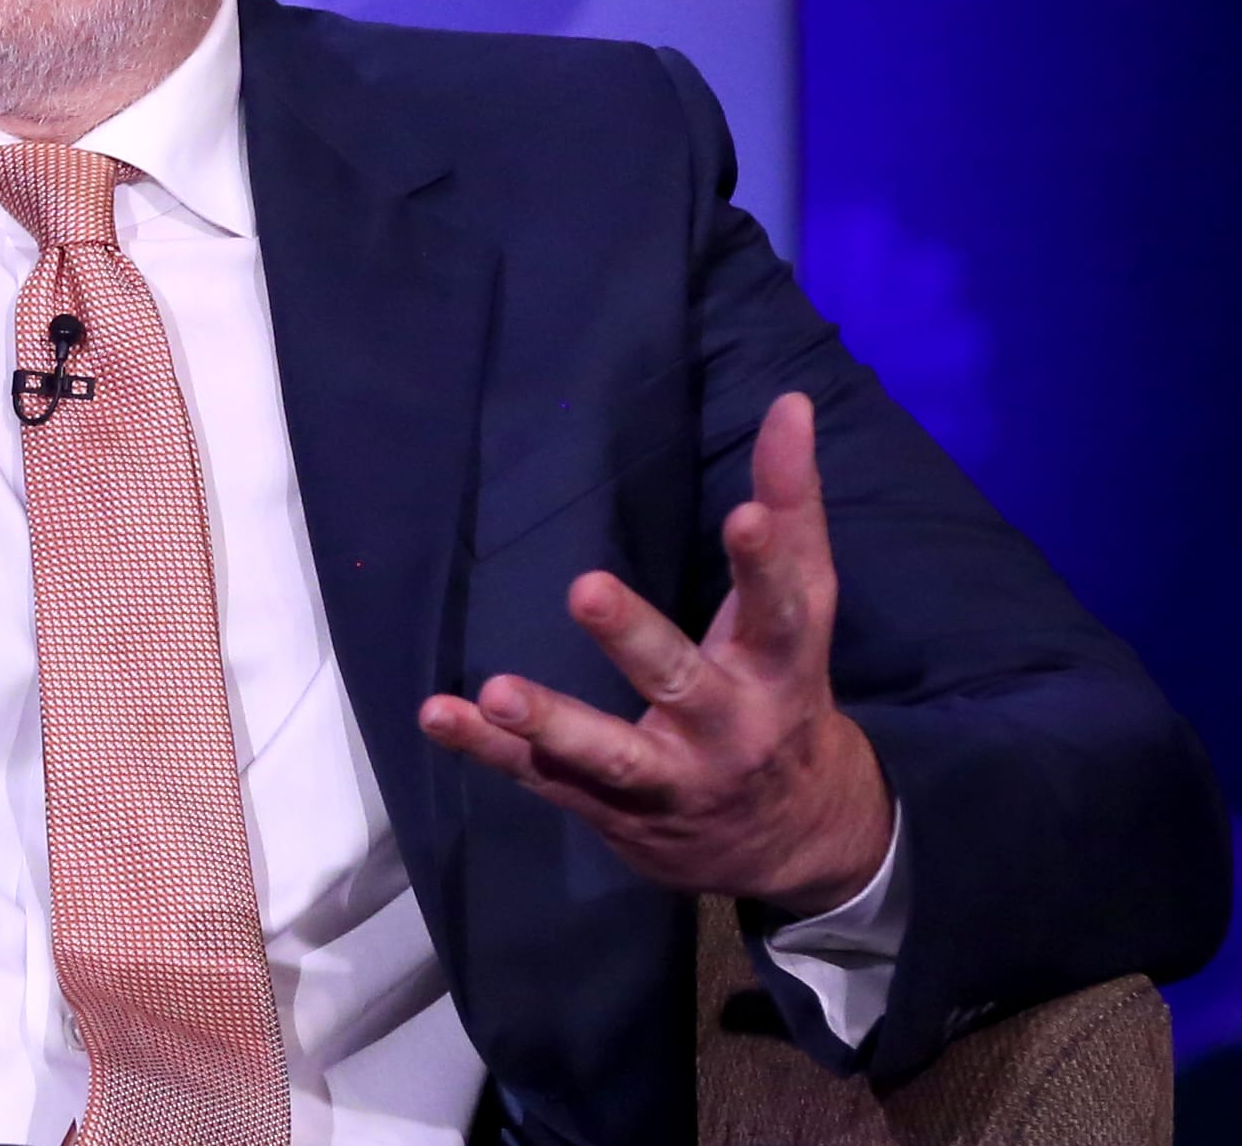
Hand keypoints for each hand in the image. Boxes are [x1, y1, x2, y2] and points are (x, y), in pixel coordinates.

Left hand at [419, 392, 894, 913]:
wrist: (795, 841)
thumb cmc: (786, 693)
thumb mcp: (803, 613)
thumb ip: (792, 509)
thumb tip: (792, 401)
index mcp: (781, 668)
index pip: (783, 609)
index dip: (767, 561)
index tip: (746, 513)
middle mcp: (728, 728)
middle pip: (680, 680)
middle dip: (634, 638)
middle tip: (584, 589)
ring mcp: (667, 776)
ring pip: (608, 752)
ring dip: (551, 722)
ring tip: (498, 690)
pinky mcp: (610, 805)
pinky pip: (542, 779)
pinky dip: (487, 749)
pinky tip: (438, 713)